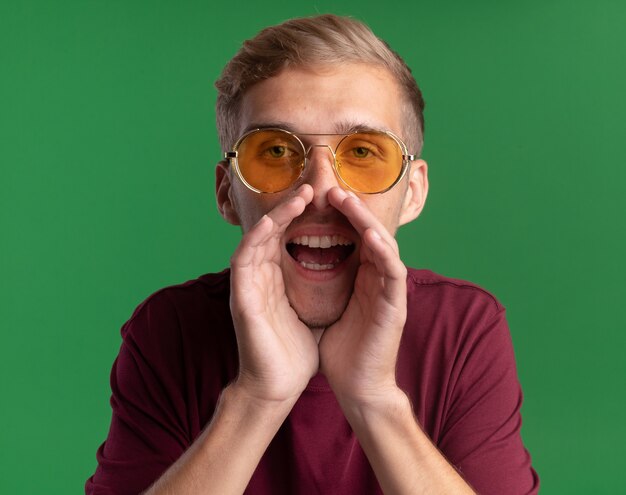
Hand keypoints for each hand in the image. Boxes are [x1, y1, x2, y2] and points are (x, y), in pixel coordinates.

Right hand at [229, 185, 318, 404]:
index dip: (302, 217)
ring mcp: (247, 287)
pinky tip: (270, 223)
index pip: (286, 238)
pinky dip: (255, 239)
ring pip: (256, 239)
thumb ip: (318, 287)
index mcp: (276, 280)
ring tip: (299, 196)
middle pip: (271, 232)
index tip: (325, 201)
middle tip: (311, 187)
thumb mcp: (312, 309)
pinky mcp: (241, 299)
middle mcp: (259, 278)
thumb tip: (342, 269)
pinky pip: (243, 261)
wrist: (278, 386)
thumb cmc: (295, 352)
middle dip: (290, 208)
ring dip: (276, 216)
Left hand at [319, 187, 407, 405]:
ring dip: (367, 221)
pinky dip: (383, 251)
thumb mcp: (326, 307)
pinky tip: (369, 235)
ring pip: (384, 245)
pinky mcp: (396, 307)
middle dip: (353, 210)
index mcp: (362, 279)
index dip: (340, 218)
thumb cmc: (340, 350)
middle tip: (333, 190)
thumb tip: (295, 262)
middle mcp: (378, 280)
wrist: (356, 388)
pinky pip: (394, 272)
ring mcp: (390, 292)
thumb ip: (321, 283)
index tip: (318, 200)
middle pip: (370, 234)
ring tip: (349, 201)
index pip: (354, 238)